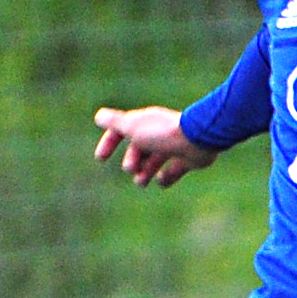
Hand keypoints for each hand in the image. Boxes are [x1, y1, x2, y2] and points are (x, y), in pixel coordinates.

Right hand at [93, 105, 208, 186]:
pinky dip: (165, 178)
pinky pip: (172, 172)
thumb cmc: (162, 133)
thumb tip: (98, 116)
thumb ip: (115, 123)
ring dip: (144, 173)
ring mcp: (173, 147)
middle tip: (131, 169)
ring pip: (153, 162)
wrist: (198, 140)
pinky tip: (161, 179)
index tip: (101, 158)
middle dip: (130, 162)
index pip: (121, 130)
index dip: (109, 142)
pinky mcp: (187, 160)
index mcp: (144, 123)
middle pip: (138, 149)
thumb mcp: (133, 127)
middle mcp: (158, 134)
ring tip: (142, 181)